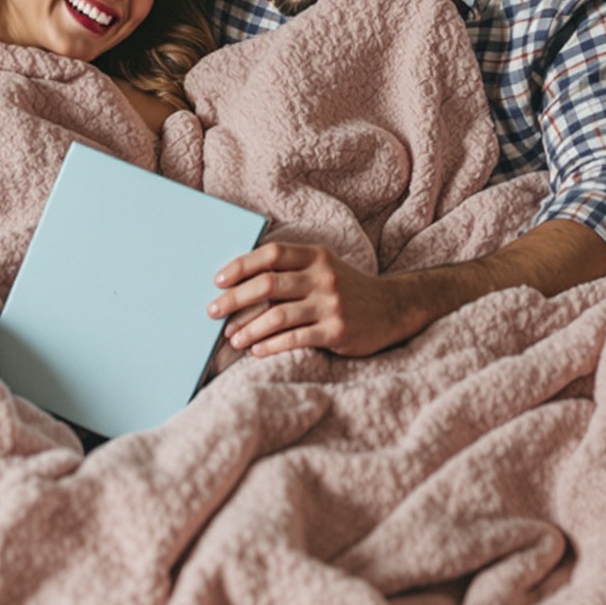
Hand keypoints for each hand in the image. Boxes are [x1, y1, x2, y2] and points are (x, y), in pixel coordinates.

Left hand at [209, 241, 440, 358]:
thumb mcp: (324, 268)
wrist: (393, 309)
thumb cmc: (346, 289)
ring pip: (278, 315)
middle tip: (212, 312)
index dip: (241, 266)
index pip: (272, 254)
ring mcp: (332, 304)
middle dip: (234, 299)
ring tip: (231, 338)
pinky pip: (295, 338)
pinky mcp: (338, 331)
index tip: (217, 281)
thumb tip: (240, 282)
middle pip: (268, 284)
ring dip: (248, 328)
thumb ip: (291, 269)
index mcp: (316, 256)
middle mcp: (323, 276)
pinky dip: (270, 345)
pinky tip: (256, 350)